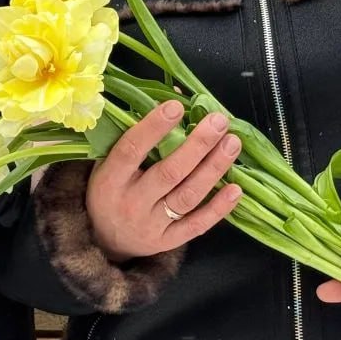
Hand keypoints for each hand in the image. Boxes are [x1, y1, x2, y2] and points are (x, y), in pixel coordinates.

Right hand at [87, 101, 242, 261]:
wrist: (104, 240)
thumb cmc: (110, 191)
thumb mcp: (110, 162)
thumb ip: (138, 133)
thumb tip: (177, 97)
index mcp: (110, 180)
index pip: (131, 150)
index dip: (154, 128)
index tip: (177, 107)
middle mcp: (131, 203)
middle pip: (169, 173)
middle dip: (198, 145)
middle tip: (218, 121)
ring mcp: (151, 225)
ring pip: (187, 196)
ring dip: (213, 169)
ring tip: (232, 144)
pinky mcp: (168, 242)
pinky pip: (197, 225)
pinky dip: (218, 208)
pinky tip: (236, 188)